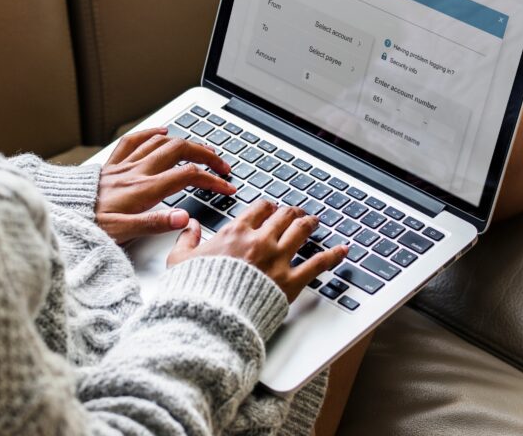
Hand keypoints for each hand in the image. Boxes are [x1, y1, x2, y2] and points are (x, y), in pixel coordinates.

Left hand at [96, 128, 235, 242]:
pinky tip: (162, 131)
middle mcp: (137, 172)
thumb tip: (184, 218)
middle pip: (181, 151)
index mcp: (144, 189)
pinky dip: (152, 133)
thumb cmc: (88, 225)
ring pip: (162, 142)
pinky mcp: (112, 165)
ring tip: (203, 150)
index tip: (227, 188)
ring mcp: (125, 165)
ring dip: (187, 143)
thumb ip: (155, 223)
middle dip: (207, 155)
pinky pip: (134, 140)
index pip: (188, 176)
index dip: (213, 180)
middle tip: (223, 165)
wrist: (60, 213)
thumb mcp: (123, 232)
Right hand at [166, 199, 348, 301]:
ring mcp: (278, 259)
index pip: (258, 210)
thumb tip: (189, 227)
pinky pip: (318, 263)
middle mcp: (260, 241)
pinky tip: (343, 250)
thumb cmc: (195, 290)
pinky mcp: (290, 281)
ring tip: (315, 221)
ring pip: (300, 232)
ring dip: (309, 224)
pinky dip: (333, 255)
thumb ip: (186, 240)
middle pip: (282, 217)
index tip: (270, 208)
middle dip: (291, 212)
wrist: (211, 315)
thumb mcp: (179, 260)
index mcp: (235, 233)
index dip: (267, 207)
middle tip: (296, 212)